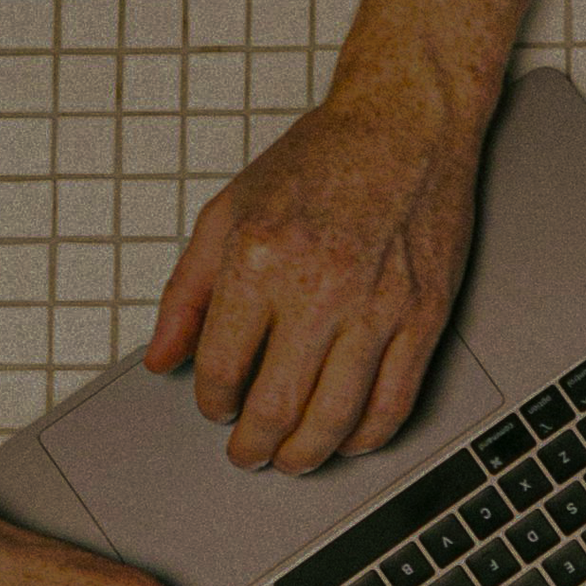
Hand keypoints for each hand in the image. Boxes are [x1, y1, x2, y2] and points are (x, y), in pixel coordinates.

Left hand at [145, 73, 484, 476]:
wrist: (406, 125)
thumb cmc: (323, 160)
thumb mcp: (230, 209)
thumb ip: (188, 290)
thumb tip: (162, 358)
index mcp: (262, 258)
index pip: (222, 365)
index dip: (212, 402)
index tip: (216, 409)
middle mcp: (319, 287)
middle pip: (276, 405)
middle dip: (254, 445)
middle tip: (248, 454)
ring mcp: (377, 307)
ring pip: (336, 418)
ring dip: (307, 454)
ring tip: (292, 460)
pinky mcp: (423, 318)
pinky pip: (394, 403)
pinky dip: (367, 437)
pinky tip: (349, 440)